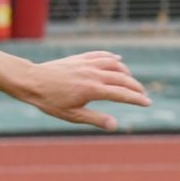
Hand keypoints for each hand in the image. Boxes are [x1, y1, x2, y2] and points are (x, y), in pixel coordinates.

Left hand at [18, 52, 151, 130]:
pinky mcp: (80, 58)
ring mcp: (87, 63)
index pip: (122, 94)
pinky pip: (101, 55)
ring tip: (130, 80)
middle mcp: (94, 74)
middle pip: (123, 79)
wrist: (31, 81)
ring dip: (126, 72)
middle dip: (136, 87)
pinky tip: (118, 60)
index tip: (148, 102)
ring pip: (115, 64)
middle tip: (143, 94)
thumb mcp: (72, 115)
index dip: (137, 99)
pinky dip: (112, 57)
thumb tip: (115, 126)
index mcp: (94, 89)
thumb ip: (95, 119)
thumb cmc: (49, 101)